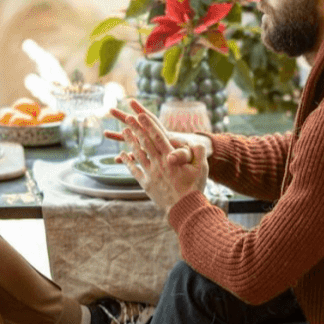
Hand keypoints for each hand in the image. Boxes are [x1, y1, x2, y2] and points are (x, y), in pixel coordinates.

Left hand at [108, 98, 208, 212]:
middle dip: (136, 129)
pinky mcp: (146, 184)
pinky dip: (128, 161)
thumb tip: (197, 143)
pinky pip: (134, 170)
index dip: (148, 125)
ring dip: (130, 141)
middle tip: (128, 118)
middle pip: (144, 142)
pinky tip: (122, 154)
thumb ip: (198, 153)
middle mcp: (158, 164)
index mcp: (171, 158)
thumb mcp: (201, 168)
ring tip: (124, 131)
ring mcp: (150, 174)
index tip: (140, 115)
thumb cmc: (194, 188)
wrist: (185, 208)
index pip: (157, 137)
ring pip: (137, 154)